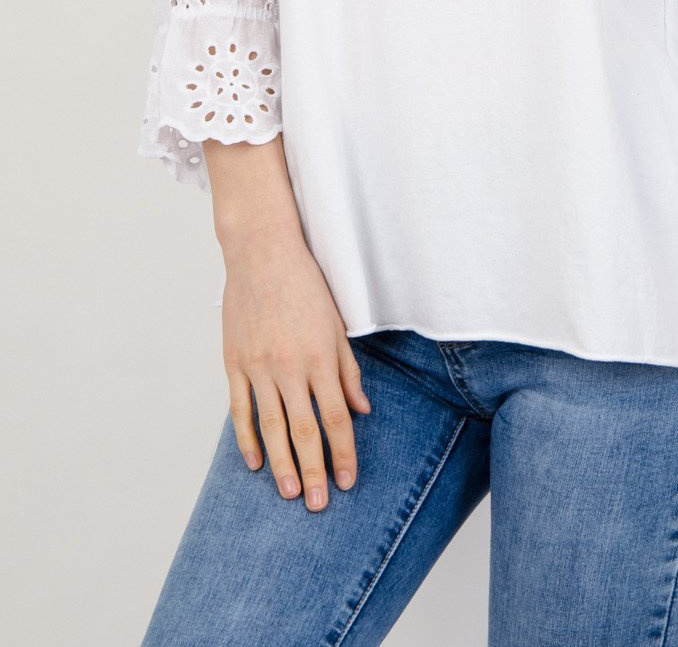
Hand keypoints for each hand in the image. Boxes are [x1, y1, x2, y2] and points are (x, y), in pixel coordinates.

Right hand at [220, 228, 371, 511]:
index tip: (347, 481)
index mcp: (319, 356)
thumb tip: (362, 411)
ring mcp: (257, 366)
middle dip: (313, 470)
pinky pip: (240, 410)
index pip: (334, 417)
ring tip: (289, 494)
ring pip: (270, 427)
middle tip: (317, 504)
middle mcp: (288, 366)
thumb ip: (348, 369)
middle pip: (303, 429)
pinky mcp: (234, 362)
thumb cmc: (306, 286)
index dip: (342, 452)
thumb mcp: (337, 324)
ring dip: (281, 464)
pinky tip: (256, 464)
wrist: (262, 253)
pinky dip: (247, 439)